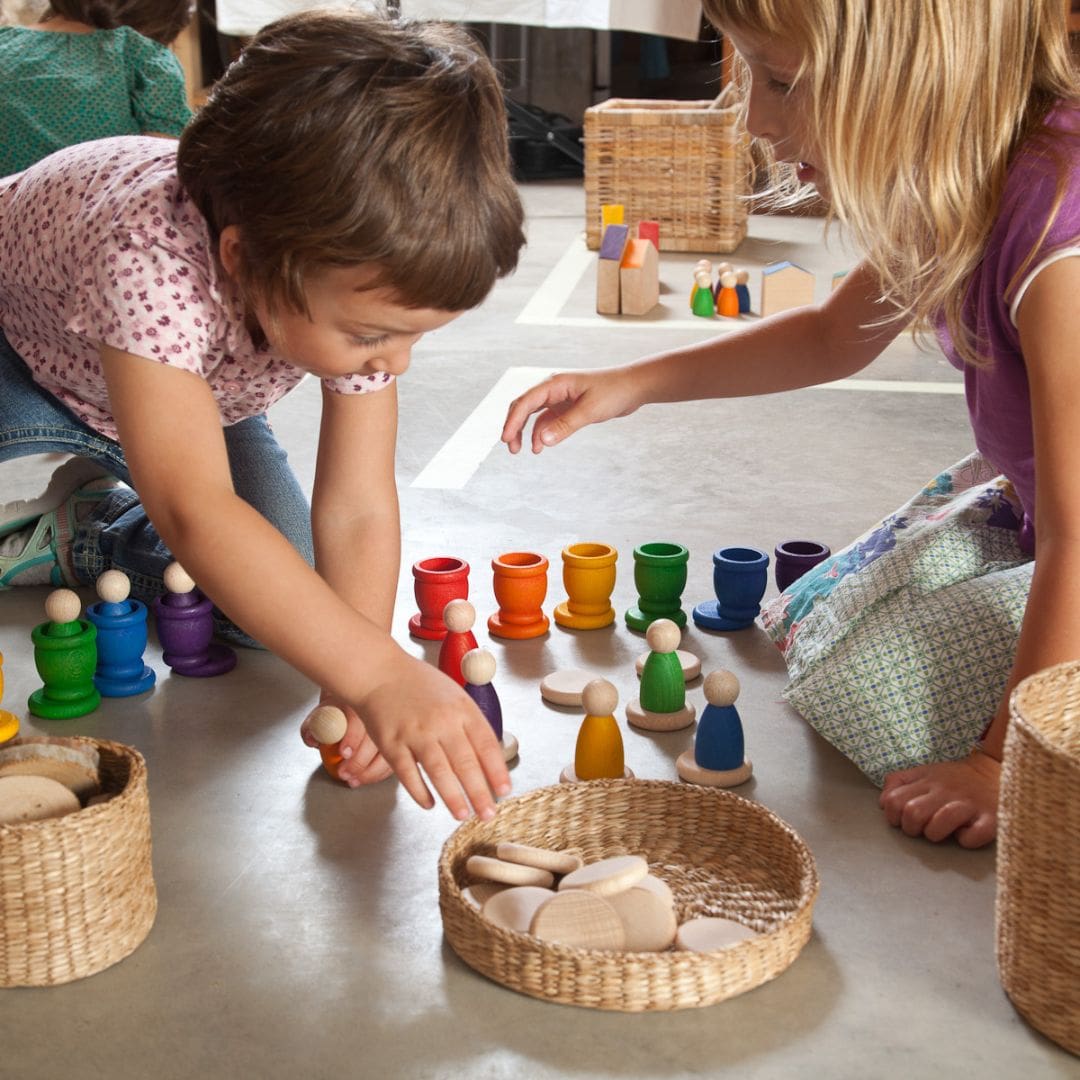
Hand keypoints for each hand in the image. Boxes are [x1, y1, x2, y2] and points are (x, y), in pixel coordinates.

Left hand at [300, 696, 393, 784]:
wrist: (352, 705)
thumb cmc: (338, 711)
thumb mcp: (321, 714)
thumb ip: (312, 725)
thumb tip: (313, 738)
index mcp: (357, 703)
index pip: (358, 719)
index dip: (352, 738)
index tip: (343, 753)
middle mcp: (378, 714)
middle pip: (376, 739)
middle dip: (360, 761)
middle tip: (344, 773)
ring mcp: (390, 729)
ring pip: (388, 753)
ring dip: (370, 771)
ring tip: (353, 780)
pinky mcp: (396, 744)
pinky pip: (393, 761)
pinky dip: (379, 774)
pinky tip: (365, 777)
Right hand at [353, 653, 511, 820]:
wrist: (379, 672)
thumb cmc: (419, 685)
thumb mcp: (454, 695)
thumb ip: (470, 723)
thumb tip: (489, 758)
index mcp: (462, 708)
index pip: (487, 744)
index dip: (497, 771)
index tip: (504, 791)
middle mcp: (441, 721)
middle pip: (466, 763)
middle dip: (479, 793)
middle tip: (487, 813)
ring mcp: (416, 733)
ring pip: (439, 772)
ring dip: (453, 797)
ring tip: (462, 815)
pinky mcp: (392, 744)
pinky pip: (408, 775)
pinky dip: (420, 792)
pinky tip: (429, 804)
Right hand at [501, 368, 643, 454]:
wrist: (633, 386)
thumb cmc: (614, 391)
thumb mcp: (590, 410)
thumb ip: (565, 426)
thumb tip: (543, 441)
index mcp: (555, 383)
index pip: (526, 402)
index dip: (513, 421)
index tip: (506, 438)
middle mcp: (553, 389)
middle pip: (524, 407)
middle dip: (514, 426)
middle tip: (511, 447)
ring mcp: (560, 398)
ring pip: (534, 415)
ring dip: (527, 432)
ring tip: (522, 450)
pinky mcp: (568, 407)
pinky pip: (548, 420)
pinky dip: (542, 433)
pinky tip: (541, 446)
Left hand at [879, 751, 999, 847]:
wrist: (996, 771)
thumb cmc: (954, 779)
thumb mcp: (924, 772)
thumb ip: (899, 782)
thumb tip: (883, 803)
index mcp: (926, 780)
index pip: (893, 801)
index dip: (893, 816)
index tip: (902, 820)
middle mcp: (945, 791)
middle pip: (913, 813)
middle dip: (911, 829)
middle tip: (921, 829)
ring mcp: (968, 804)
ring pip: (938, 825)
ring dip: (934, 834)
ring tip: (941, 831)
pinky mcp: (991, 819)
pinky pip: (971, 837)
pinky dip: (966, 840)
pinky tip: (965, 833)